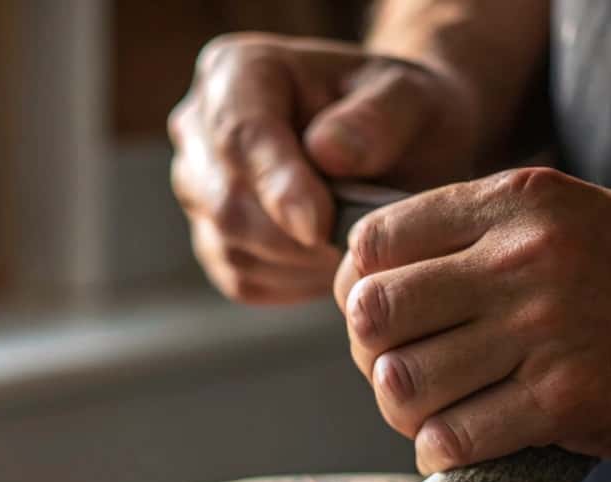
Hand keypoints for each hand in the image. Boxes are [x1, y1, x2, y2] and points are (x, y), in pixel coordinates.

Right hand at [169, 33, 482, 304]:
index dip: (278, 187)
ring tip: (353, 241)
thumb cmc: (399, 114)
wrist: (396, 147)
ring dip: (300, 261)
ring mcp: (198, 188)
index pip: (239, 135)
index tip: (321, 227)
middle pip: (226, 201)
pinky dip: (294, 280)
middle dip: (294, 235)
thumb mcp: (412, 98)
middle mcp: (200, 129)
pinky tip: (330, 256)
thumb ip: (378, 118)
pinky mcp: (213, 241)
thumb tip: (327, 152)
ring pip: (232, 247)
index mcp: (236, 71)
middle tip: (359, 243)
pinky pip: (243, 278)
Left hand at [334, 168, 610, 471]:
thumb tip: (372, 284)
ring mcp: (544, 329)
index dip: (360, 292)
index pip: (374, 244)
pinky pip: (451, 438)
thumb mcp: (573, 220)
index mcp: (517, 201)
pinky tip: (465, 446)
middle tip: (406, 375)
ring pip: (401, 383)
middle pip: (372, 316)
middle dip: (373, 357)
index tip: (388, 323)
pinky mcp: (566, 401)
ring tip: (439, 414)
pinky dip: (441, 452)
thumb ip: (482, 237)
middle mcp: (522, 257)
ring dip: (406, 412)